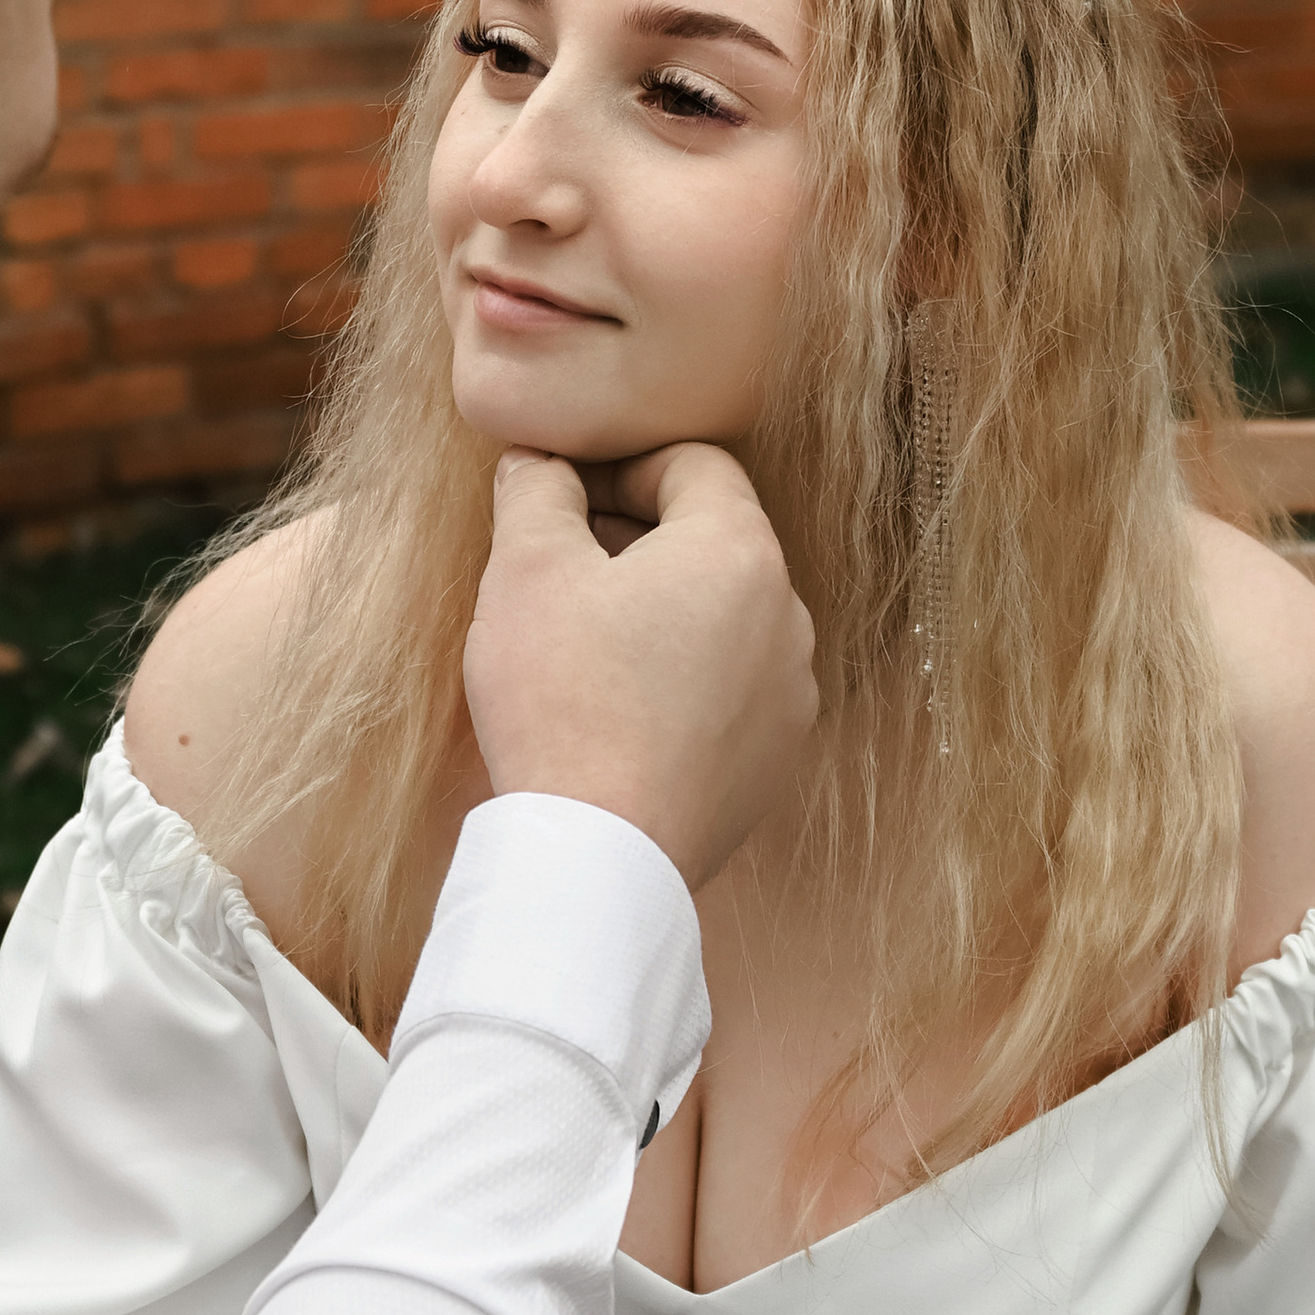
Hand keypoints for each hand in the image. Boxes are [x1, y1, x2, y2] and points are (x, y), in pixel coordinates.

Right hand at [462, 443, 816, 888]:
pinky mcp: (774, 759)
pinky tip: (619, 710)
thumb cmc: (563, 701)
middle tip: (560, 568)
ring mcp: (789, 694)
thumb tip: (538, 460)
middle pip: (713, 542)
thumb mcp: (525, 571)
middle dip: (638, 540)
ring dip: (662, 613)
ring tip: (586, 645)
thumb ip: (535, 492)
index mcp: (739, 551)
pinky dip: (682, 681)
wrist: (599, 854)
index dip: (621, 467)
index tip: (565, 499)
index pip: (693, 465)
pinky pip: (730, 691)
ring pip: (724, 620)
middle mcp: (787, 615)